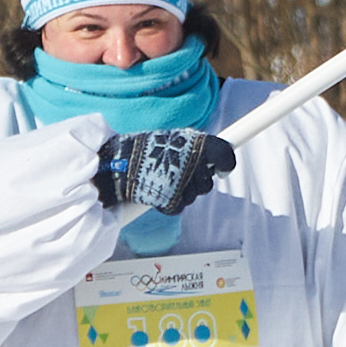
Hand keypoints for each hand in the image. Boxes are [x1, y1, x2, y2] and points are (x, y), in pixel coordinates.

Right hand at [94, 127, 234, 213]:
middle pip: (208, 183)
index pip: (226, 157)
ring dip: (181, 192)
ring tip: (162, 179)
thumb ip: (196, 148)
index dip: (226, 165)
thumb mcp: (174, 139)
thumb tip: (213, 161)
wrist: (119, 164)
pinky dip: (169, 202)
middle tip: (178, 173)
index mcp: (198, 144)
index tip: (221, 169)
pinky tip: (156, 190)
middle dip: (196, 182)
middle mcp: (194, 164)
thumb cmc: (145, 150)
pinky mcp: (173, 202)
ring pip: (193, 196)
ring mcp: (184, 185)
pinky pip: (178, 207)